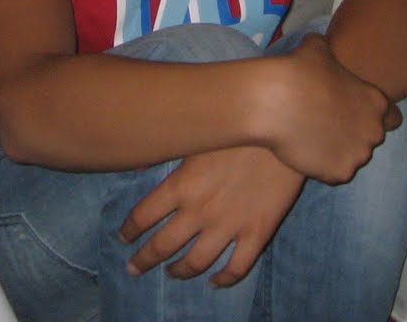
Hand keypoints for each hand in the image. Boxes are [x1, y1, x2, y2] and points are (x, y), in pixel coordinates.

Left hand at [119, 146, 304, 285]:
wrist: (282, 128)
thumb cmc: (235, 124)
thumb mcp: (194, 135)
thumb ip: (165, 154)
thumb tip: (137, 165)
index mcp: (181, 186)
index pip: (143, 216)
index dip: (130, 230)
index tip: (124, 239)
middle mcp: (200, 212)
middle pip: (163, 245)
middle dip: (144, 260)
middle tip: (134, 268)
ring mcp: (229, 226)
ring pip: (196, 262)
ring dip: (180, 271)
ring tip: (172, 274)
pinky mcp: (257, 233)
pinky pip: (237, 267)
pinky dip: (223, 280)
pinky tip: (215, 281)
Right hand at [267, 34, 399, 182]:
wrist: (274, 102)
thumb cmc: (298, 71)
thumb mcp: (317, 48)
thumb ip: (328, 52)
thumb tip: (320, 46)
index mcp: (375, 102)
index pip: (392, 117)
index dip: (374, 115)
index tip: (355, 113)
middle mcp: (373, 131)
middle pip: (370, 138)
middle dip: (353, 132)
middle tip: (326, 123)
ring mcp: (358, 156)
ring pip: (352, 156)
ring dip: (338, 150)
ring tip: (311, 137)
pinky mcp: (339, 174)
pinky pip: (334, 172)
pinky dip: (322, 165)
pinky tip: (304, 150)